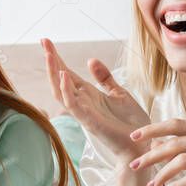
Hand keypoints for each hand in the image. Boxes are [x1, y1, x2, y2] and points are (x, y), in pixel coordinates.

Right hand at [41, 38, 149, 158]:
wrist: (141, 144)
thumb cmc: (131, 123)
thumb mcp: (119, 93)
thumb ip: (104, 78)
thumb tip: (90, 60)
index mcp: (88, 95)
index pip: (66, 73)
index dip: (56, 58)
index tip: (46, 41)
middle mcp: (82, 102)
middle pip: (59, 80)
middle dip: (51, 61)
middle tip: (43, 42)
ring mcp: (84, 112)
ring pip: (61, 92)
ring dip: (54, 73)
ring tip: (49, 55)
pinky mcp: (89, 121)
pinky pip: (73, 105)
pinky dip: (66, 91)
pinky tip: (65, 75)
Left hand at [129, 119, 185, 185]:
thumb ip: (180, 144)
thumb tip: (153, 143)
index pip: (176, 124)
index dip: (153, 129)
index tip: (134, 136)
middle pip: (176, 143)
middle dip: (152, 156)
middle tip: (134, 165)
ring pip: (183, 160)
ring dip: (163, 173)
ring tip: (151, 185)